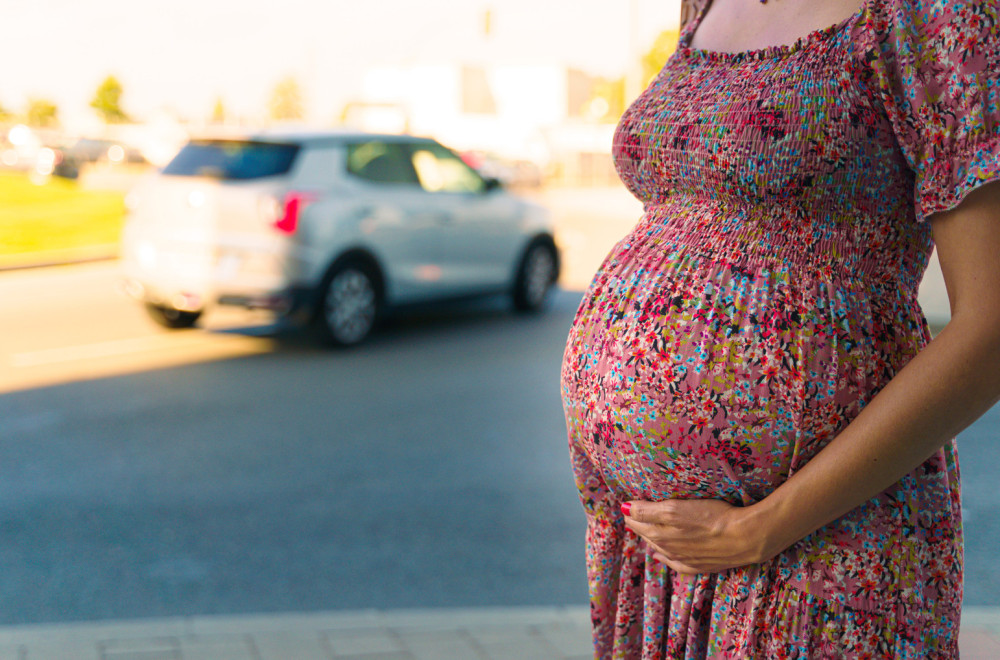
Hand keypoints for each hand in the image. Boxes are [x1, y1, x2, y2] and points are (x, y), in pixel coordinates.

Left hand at [621, 499, 774, 574]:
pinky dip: (664, 557)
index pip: (635, 519)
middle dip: (637, 522)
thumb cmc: (712, 517)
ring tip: (644, 526)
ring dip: (649, 536)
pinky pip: (673, 563)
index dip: (630, 509)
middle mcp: (667, 546)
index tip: (628, 501)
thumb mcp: (675, 509)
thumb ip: (646, 510)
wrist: (745, 537)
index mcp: (659, 531)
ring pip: (657, 546)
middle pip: (644, 532)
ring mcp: (682, 558)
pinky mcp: (696, 565)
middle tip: (633, 512)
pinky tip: (659, 554)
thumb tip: (624, 509)